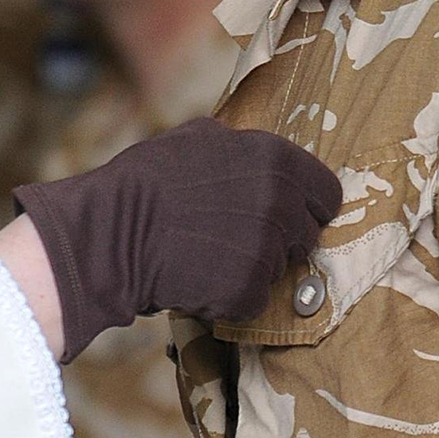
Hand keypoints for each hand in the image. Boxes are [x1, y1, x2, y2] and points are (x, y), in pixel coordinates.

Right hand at [12, 119, 339, 363]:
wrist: (112, 231)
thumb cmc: (147, 180)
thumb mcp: (198, 137)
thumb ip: (242, 145)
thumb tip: (256, 149)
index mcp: (276, 160)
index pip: (327, 193)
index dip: (306, 205)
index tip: (286, 213)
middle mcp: (281, 203)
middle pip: (306, 235)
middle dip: (279, 239)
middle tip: (234, 238)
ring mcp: (268, 250)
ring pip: (280, 269)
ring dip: (252, 268)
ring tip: (208, 255)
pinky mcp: (249, 291)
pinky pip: (254, 300)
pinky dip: (232, 297)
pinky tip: (200, 278)